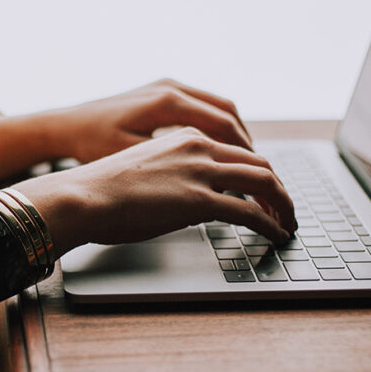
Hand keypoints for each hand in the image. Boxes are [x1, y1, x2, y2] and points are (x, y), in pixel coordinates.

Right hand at [12, 127, 295, 256]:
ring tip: (288, 223)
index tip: (265, 190)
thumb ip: (175, 176)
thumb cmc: (101, 189)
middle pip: (259, 162)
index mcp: (185, 137)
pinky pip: (251, 212)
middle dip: (278, 188)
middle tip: (285, 208)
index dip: (258, 172)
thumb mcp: (145, 170)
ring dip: (283, 204)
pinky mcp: (200, 200)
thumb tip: (190, 201)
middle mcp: (199, 147)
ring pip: (264, 182)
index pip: (237, 150)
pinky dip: (271, 223)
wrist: (82, 196)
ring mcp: (201, 172)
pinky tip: (276, 234)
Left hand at [52, 78, 252, 162]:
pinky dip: (218, 127)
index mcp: (167, 103)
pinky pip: (202, 106)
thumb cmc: (92, 145)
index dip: (245, 154)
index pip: (224, 126)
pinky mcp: (161, 91)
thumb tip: (212, 186)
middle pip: (228, 113)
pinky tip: (219, 149)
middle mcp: (171, 87)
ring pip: (218, 107)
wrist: (65, 125)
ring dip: (235, 134)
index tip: (258, 176)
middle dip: (247, 144)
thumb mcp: (132, 160)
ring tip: (245, 163)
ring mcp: (167, 86)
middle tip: (260, 172)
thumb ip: (173, 168)